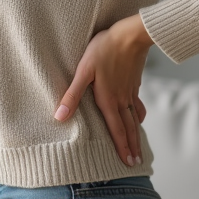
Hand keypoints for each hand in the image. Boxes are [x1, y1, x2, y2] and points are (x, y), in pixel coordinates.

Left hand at [53, 13, 153, 166]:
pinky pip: (137, 104)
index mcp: (109, 100)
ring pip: (134, 117)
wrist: (131, 35)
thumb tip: (59, 116)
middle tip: (137, 163)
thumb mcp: (84, 71)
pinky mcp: (134, 81)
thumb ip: (72, 95)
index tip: (128, 163)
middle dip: (132, 146)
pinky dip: (139, 115)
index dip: (121, 147)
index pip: (116, 129)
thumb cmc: (104, 49)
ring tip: (139, 145)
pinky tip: (139, 116)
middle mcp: (121, 99)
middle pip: (129, 128)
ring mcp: (130, 91)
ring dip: (136, 133)